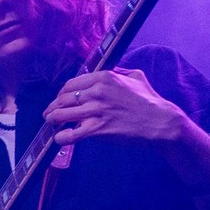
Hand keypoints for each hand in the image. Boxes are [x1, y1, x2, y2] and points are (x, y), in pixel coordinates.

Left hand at [45, 66, 209, 169]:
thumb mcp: (136, 77)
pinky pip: (71, 134)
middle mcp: (97, 92)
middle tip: (49, 114)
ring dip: (52, 120)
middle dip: (53, 107)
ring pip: (62, 114)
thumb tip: (109, 70)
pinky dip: (62, 137)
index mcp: (104, 77)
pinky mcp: (98, 129)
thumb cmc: (150, 100)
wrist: (160, 122)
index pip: (71, 84)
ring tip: (51, 124)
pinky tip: (60, 139)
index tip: (59, 100)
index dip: (61, 93)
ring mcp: (96, 110)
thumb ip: (119, 71)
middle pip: (63, 99)